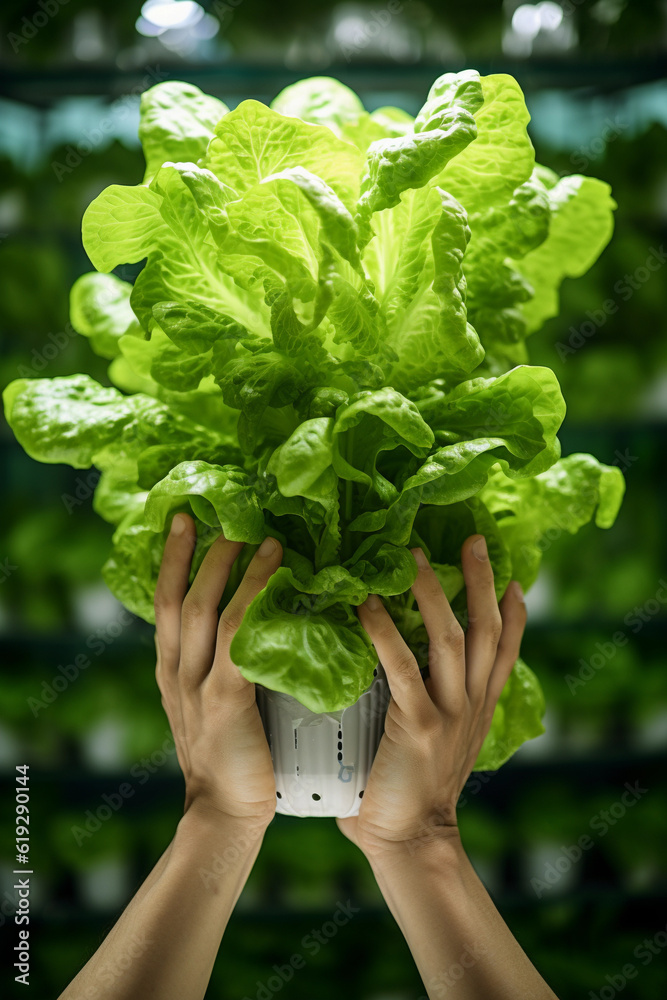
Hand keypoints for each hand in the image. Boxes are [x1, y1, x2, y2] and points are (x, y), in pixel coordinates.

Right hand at [154, 514, 282, 826]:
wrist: (226, 814)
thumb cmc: (234, 760)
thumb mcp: (215, 707)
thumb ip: (224, 670)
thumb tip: (258, 627)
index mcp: (172, 673)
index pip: (166, 605)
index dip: (173, 562)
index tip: (183, 522)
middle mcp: (176, 673)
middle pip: (180, 600)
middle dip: (193, 552)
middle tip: (212, 511)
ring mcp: (196, 686)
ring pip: (206, 612)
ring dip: (228, 569)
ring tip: (253, 535)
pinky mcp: (223, 699)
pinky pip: (237, 639)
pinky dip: (253, 601)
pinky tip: (274, 576)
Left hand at [337, 534, 526, 858]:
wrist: (408, 841)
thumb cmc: (405, 788)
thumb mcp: (431, 740)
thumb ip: (421, 704)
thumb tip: (389, 670)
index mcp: (478, 707)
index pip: (505, 651)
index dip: (513, 613)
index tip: (513, 576)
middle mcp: (472, 704)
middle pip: (488, 631)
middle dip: (483, 582)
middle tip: (475, 539)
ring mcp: (450, 713)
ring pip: (454, 639)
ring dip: (435, 593)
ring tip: (415, 557)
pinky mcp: (420, 726)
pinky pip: (404, 669)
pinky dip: (385, 633)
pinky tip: (366, 606)